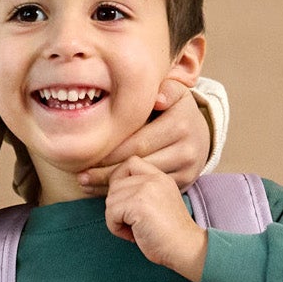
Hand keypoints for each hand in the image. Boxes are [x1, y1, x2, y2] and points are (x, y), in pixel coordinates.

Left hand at [76, 79, 209, 191]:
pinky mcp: (185, 182)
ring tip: (86, 184)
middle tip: (81, 175)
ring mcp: (187, 168)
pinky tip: (106, 191)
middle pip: (138, 163)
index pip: (138, 141)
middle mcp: (186, 147)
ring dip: (112, 185)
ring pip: (143, 180)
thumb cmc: (175, 109)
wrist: (201, 133)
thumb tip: (156, 98)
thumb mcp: (174, 92)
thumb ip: (164, 89)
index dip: (111, 150)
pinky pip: (150, 188)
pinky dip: (127, 192)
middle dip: (107, 170)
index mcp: (180, 123)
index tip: (88, 154)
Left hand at [104, 155, 207, 280]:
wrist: (186, 249)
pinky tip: (133, 236)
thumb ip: (140, 192)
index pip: (130, 163)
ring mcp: (146, 189)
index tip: (126, 204)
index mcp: (160, 177)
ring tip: (134, 230)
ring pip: (110, 199)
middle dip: (117, 207)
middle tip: (132, 224)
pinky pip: (111, 213)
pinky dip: (116, 228)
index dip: (120, 181)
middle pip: (115, 184)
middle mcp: (154, 179)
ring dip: (116, 219)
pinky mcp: (138, 204)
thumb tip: (111, 194)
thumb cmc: (170, 235)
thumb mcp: (158, 204)